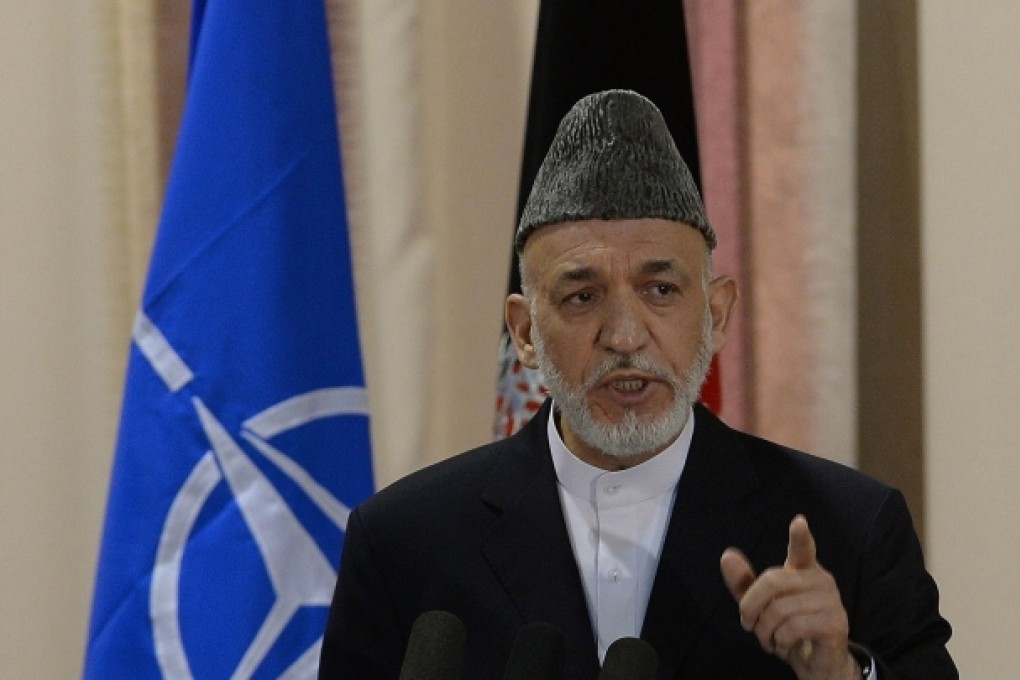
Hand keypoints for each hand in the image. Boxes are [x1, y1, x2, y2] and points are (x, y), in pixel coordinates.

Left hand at [719, 515, 859, 679]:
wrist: (815, 664)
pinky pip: (794, 627)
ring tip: (770, 638)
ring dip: (765, 630)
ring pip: (780, 609)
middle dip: (751, 606)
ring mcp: (831, 601)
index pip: (803, 548)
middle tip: (749, 624)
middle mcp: (821, 580)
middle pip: (772, 582)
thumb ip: (744, 583)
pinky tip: (785, 645)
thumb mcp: (761, 607)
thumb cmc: (789, 629)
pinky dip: (780, 640)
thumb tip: (727, 555)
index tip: (798, 521)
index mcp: (803, 570)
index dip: (800, 536)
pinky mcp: (835, 624)